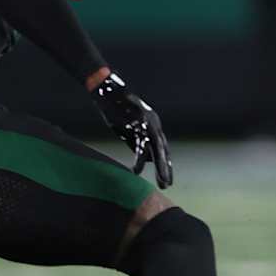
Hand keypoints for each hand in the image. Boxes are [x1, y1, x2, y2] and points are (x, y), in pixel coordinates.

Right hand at [94, 71, 172, 186]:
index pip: (162, 147)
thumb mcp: (129, 129)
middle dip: (166, 168)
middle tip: (167, 184)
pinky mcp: (138, 123)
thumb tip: (148, 159)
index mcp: (154, 125)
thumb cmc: (116, 110)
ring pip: (157, 148)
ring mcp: (147, 123)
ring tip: (162, 181)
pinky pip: (140, 145)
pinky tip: (137, 171)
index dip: (164, 162)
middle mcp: (154, 124)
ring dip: (160, 166)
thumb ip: (139, 142)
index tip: (167, 177)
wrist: (107, 91)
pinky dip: (139, 159)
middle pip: (163, 149)